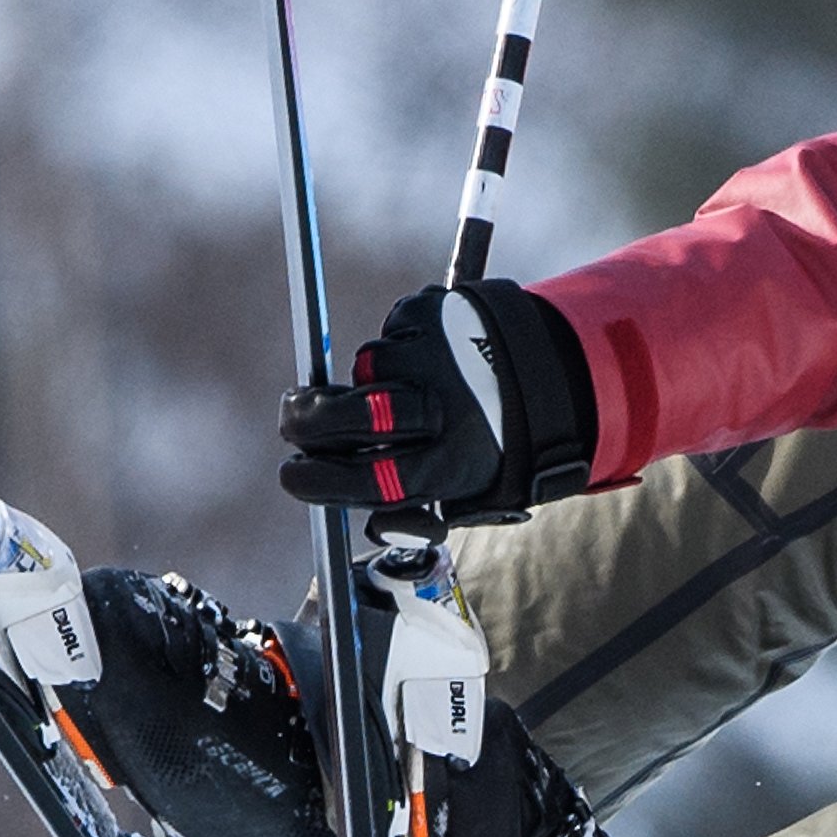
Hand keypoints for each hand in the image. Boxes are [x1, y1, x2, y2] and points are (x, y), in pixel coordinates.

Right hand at [279, 279, 593, 522]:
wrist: (542, 376)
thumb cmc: (485, 442)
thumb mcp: (461, 491)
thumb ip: (407, 509)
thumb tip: (368, 523)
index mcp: (448, 465)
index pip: (365, 479)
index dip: (317, 480)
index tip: (294, 473)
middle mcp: (441, 409)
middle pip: (344, 414)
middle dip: (310, 421)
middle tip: (299, 420)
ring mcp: (433, 354)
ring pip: (363, 369)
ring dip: (371, 380)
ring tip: (411, 387)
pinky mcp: (428, 313)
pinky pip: (387, 333)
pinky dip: (397, 345)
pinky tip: (427, 357)